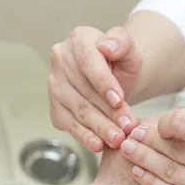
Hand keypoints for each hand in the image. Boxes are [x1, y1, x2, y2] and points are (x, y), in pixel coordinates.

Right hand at [48, 26, 140, 151]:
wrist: (117, 79)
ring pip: (77, 110)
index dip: (103, 83)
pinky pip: (68, 124)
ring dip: (98, 128)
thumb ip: (122, 42)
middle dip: (107, 113)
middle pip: (83, 91)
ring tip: (117, 139)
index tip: (120, 100)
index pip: (89, 62)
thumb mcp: (130, 50)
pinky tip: (98, 145)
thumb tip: (107, 47)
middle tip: (127, 128)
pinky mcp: (55, 107)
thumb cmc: (123, 63)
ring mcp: (54, 85)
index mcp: (79, 39)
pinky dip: (84, 136)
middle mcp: (61, 60)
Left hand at [120, 91, 184, 184]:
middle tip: (129, 134)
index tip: (160, 124)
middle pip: (170, 146)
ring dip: (141, 159)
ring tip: (127, 150)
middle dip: (145, 138)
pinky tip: (140, 175)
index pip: (184, 121)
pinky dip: (152, 184)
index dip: (165, 121)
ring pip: (167, 170)